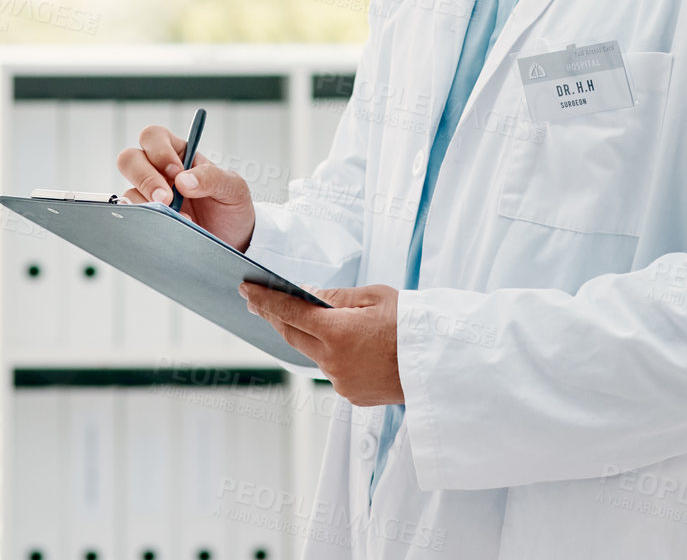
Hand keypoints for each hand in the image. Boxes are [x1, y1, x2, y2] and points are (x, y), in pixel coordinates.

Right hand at [116, 124, 255, 250]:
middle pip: (129, 159)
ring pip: (128, 190)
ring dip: (149, 205)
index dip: (159, 151)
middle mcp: (158, 171)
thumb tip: (183, 180)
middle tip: (167, 198)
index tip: (177, 173)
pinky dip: (147, 223)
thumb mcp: (233, 187)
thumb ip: (212, 177)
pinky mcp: (147, 219)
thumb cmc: (231, 206)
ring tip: (178, 220)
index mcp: (178, 154)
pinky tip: (167, 230)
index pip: (153, 137)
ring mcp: (149, 197)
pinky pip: (133, 217)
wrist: (233, 240)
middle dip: (145, 178)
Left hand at [241, 283, 402, 405]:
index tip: (247, 290)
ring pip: (314, 354)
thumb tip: (307, 295)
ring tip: (317, 320)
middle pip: (292, 335)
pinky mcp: (351, 395)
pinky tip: (351, 346)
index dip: (265, 300)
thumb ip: (336, 298)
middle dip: (274, 317)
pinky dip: (332, 356)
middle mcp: (333, 361)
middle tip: (257, 302)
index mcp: (338, 332)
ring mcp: (341, 382)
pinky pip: (332, 371)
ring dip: (309, 337)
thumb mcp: (376, 297)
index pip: (289, 313)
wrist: (440, 365)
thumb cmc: (413, 324)